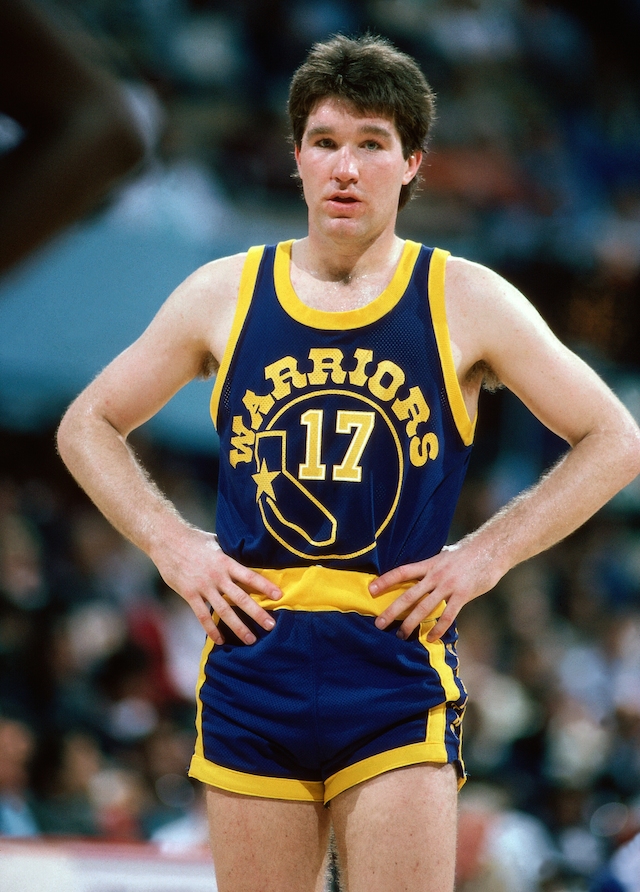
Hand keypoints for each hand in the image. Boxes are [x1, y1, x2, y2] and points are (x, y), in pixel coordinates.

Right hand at [155, 528, 280, 644]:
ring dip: (238, 626)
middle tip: (271, 625)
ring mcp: (203, 587)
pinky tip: (221, 640)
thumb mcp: (215, 543)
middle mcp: (217, 576)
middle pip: (241, 598)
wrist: (167, 540)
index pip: (250, 576)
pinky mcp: (189, 594)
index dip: (265, 586)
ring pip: (224, 611)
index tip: (279, 595)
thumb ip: (229, 553)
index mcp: (225, 562)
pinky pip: (202, 616)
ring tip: (251, 639)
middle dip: (257, 613)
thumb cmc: (193, 539)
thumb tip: (245, 553)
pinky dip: (211, 629)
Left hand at [370, 541, 500, 641]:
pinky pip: (447, 616)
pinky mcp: (462, 595)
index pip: (402, 572)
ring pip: (425, 608)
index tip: (371, 590)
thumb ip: (433, 564)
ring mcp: (448, 586)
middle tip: (379, 624)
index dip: (386, 580)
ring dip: (411, 623)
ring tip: (401, 635)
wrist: (492, 549)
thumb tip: (423, 569)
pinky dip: (438, 628)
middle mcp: (435, 575)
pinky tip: (430, 638)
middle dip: (392, 611)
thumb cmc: (468, 552)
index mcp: (429, 564)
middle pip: (409, 595)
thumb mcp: (445, 554)